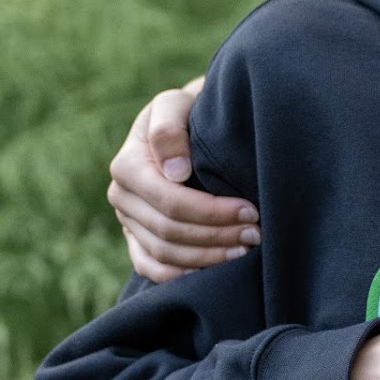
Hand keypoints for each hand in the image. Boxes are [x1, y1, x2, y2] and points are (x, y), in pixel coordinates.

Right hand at [107, 78, 261, 280]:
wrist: (186, 124)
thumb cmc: (187, 112)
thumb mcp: (176, 104)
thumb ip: (169, 130)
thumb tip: (175, 172)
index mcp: (127, 166)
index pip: (171, 202)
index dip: (212, 212)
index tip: (252, 211)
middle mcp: (122, 196)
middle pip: (169, 232)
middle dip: (217, 236)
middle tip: (257, 234)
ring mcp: (127, 221)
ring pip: (164, 254)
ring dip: (207, 257)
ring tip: (245, 250)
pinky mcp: (136, 238)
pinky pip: (152, 268)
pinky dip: (183, 275)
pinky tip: (216, 271)